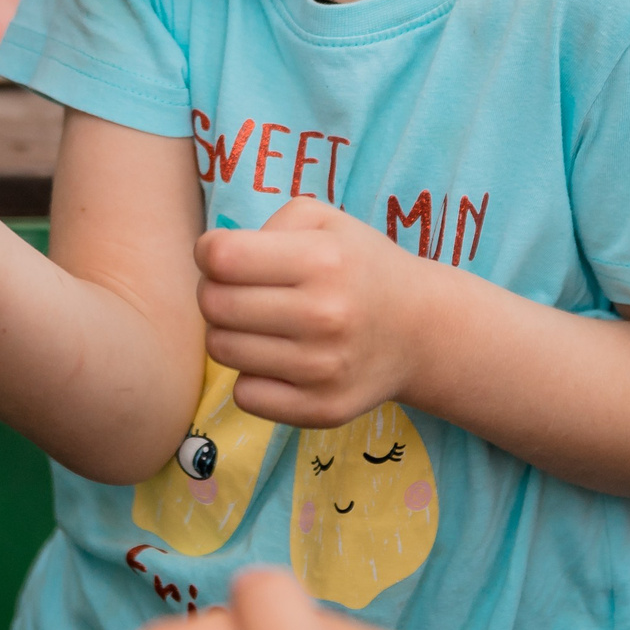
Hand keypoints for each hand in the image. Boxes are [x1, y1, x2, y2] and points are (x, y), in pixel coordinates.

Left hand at [197, 197, 431, 426]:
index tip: (223, 256)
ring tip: (261, 324)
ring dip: (230, 333)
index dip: (209, 251)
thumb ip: (269, 225)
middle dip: (215, 291)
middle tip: (240, 291)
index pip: (221, 257)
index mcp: (322, 260)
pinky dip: (251, 376)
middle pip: (214, 304)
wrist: (420, 331)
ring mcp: (323, 368)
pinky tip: (277, 360)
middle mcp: (324, 315)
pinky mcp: (322, 409)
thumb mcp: (325, 221)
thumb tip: (217, 257)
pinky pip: (244, 394)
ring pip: (222, 349)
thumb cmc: (358, 267)